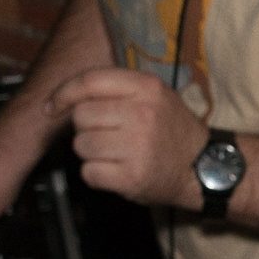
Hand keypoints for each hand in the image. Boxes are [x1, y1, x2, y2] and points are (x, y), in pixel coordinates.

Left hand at [46, 68, 209, 210]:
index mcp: (146, 87)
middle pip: (81, 116)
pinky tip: (116, 171)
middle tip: (107, 135)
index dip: (63, 93)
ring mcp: (138, 147)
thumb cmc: (172, 130)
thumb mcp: (154, 96)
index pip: (89, 81)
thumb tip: (65, 97)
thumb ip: (116, 89)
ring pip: (81, 145)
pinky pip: (89, 173)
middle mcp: (142, 114)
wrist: (205, 167)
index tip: (53, 106)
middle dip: (86, 128)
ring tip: (114, 154)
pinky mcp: (132, 177)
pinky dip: (96, 175)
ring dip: (90, 153)